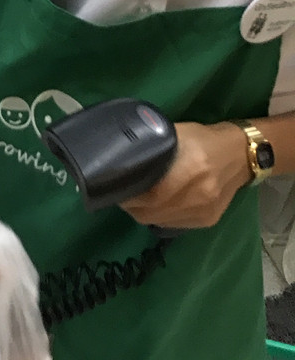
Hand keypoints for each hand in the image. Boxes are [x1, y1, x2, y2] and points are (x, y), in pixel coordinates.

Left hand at [121, 121, 250, 229]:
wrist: (241, 155)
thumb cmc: (202, 139)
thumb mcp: (175, 135)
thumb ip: (152, 148)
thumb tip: (122, 155)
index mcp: (192, 168)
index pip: (150, 193)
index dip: (129, 194)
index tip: (117, 186)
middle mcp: (199, 195)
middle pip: (151, 212)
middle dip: (132, 205)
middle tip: (124, 193)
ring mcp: (204, 211)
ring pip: (160, 221)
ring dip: (144, 213)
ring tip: (137, 200)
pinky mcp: (208, 220)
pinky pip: (174, 225)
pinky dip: (160, 217)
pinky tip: (156, 206)